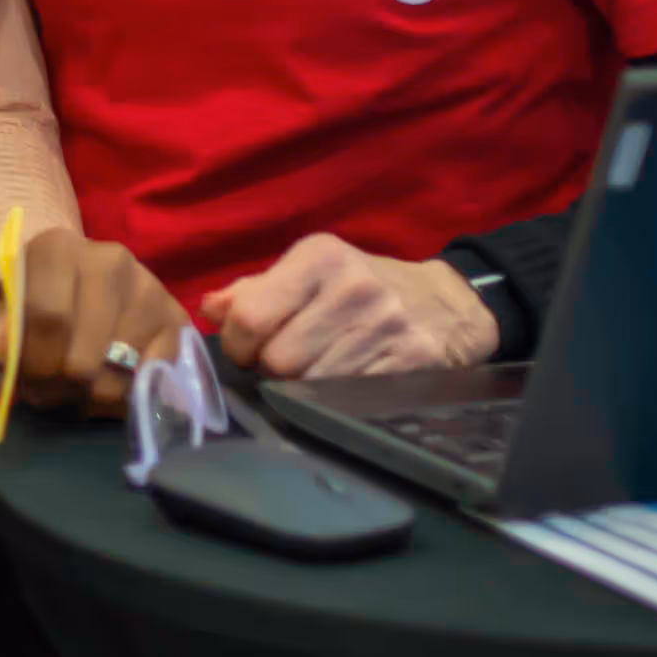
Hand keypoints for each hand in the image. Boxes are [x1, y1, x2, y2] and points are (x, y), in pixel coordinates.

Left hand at [0, 222, 191, 413]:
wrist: (72, 305)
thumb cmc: (27, 316)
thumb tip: (2, 342)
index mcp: (57, 249)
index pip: (48, 317)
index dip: (35, 363)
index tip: (27, 377)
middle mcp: (109, 259)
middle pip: (84, 357)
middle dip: (63, 387)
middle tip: (53, 387)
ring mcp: (149, 287)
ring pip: (120, 372)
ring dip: (94, 394)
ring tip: (79, 385)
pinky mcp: (177, 319)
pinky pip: (154, 376)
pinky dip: (128, 394)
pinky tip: (112, 382)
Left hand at [209, 235, 502, 380]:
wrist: (446, 303)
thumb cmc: (360, 288)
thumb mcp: (310, 273)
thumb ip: (254, 291)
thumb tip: (210, 310)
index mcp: (320, 257)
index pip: (249, 318)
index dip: (239, 345)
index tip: (250, 348)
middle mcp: (353, 287)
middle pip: (278, 360)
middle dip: (273, 370)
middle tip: (289, 362)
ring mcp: (385, 326)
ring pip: (309, 386)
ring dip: (305, 388)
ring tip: (320, 369)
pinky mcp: (410, 361)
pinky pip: (346, 399)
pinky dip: (337, 400)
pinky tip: (346, 382)